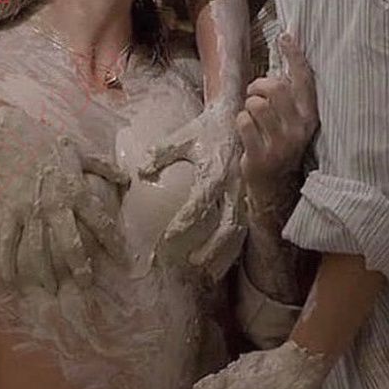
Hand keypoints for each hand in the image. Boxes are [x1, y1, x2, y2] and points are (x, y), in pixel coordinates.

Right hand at [0, 105, 129, 290]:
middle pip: (70, 243)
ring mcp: (31, 211)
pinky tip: (10, 278)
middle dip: (79, 267)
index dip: (114, 243)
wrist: (11, 135)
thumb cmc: (49, 143)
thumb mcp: (81, 153)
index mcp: (77, 192)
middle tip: (86, 286)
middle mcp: (56, 205)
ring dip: (45, 272)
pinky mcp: (11, 211)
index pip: (101, 222)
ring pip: (39, 248)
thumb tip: (126, 178)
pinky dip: (7, 260)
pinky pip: (8, 240)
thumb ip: (104, 168)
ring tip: (51, 290)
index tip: (124, 261)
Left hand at [138, 102, 246, 280]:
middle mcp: (233, 186)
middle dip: (210, 247)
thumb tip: (140, 173)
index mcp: (214, 172)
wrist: (239, 117)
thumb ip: (160, 154)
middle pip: (224, 225)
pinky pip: (244, 227)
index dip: (183, 224)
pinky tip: (223, 262)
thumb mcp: (184, 137)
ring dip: (224, 253)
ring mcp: (244, 194)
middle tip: (192, 263)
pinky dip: (234, 247)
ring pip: (237, 231)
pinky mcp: (249, 198)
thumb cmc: (208, 129)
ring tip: (209, 271)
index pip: (198, 205)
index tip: (167, 239)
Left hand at [238, 34, 317, 205]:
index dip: (295, 56)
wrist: (274, 187)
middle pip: (276, 88)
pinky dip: (240, 122)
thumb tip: (284, 58)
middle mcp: (298, 129)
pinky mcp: (261, 155)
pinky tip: (246, 132)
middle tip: (254, 94)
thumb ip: (290, 97)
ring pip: (257, 104)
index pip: (304, 80)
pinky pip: (244, 123)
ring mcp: (280, 144)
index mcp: (309, 117)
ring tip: (250, 115)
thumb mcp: (292, 122)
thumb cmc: (279, 146)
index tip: (285, 37)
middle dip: (259, 85)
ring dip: (248, 106)